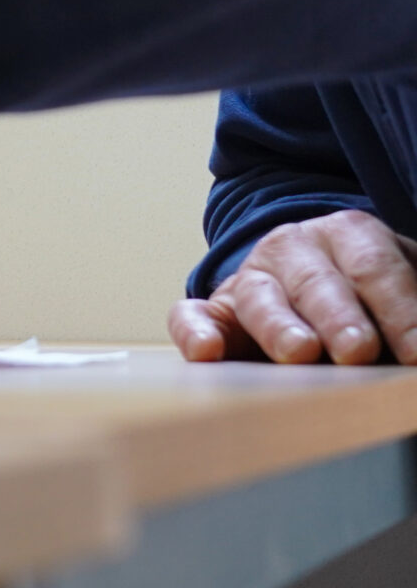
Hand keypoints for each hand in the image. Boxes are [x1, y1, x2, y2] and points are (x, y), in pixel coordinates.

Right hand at [170, 210, 416, 364]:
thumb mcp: (405, 289)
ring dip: (280, 326)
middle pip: (318, 282)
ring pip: (260, 297)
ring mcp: (251, 279)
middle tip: (359, 350)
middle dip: (339, 317)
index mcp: (350, 234)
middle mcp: (294, 248)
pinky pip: (193, 315)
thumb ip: (415, 310)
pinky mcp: (217, 311)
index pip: (376, 266)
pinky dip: (195, 331)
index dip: (400, 307)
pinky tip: (207, 353)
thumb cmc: (377, 297)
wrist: (325, 290)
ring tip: (300, 352)